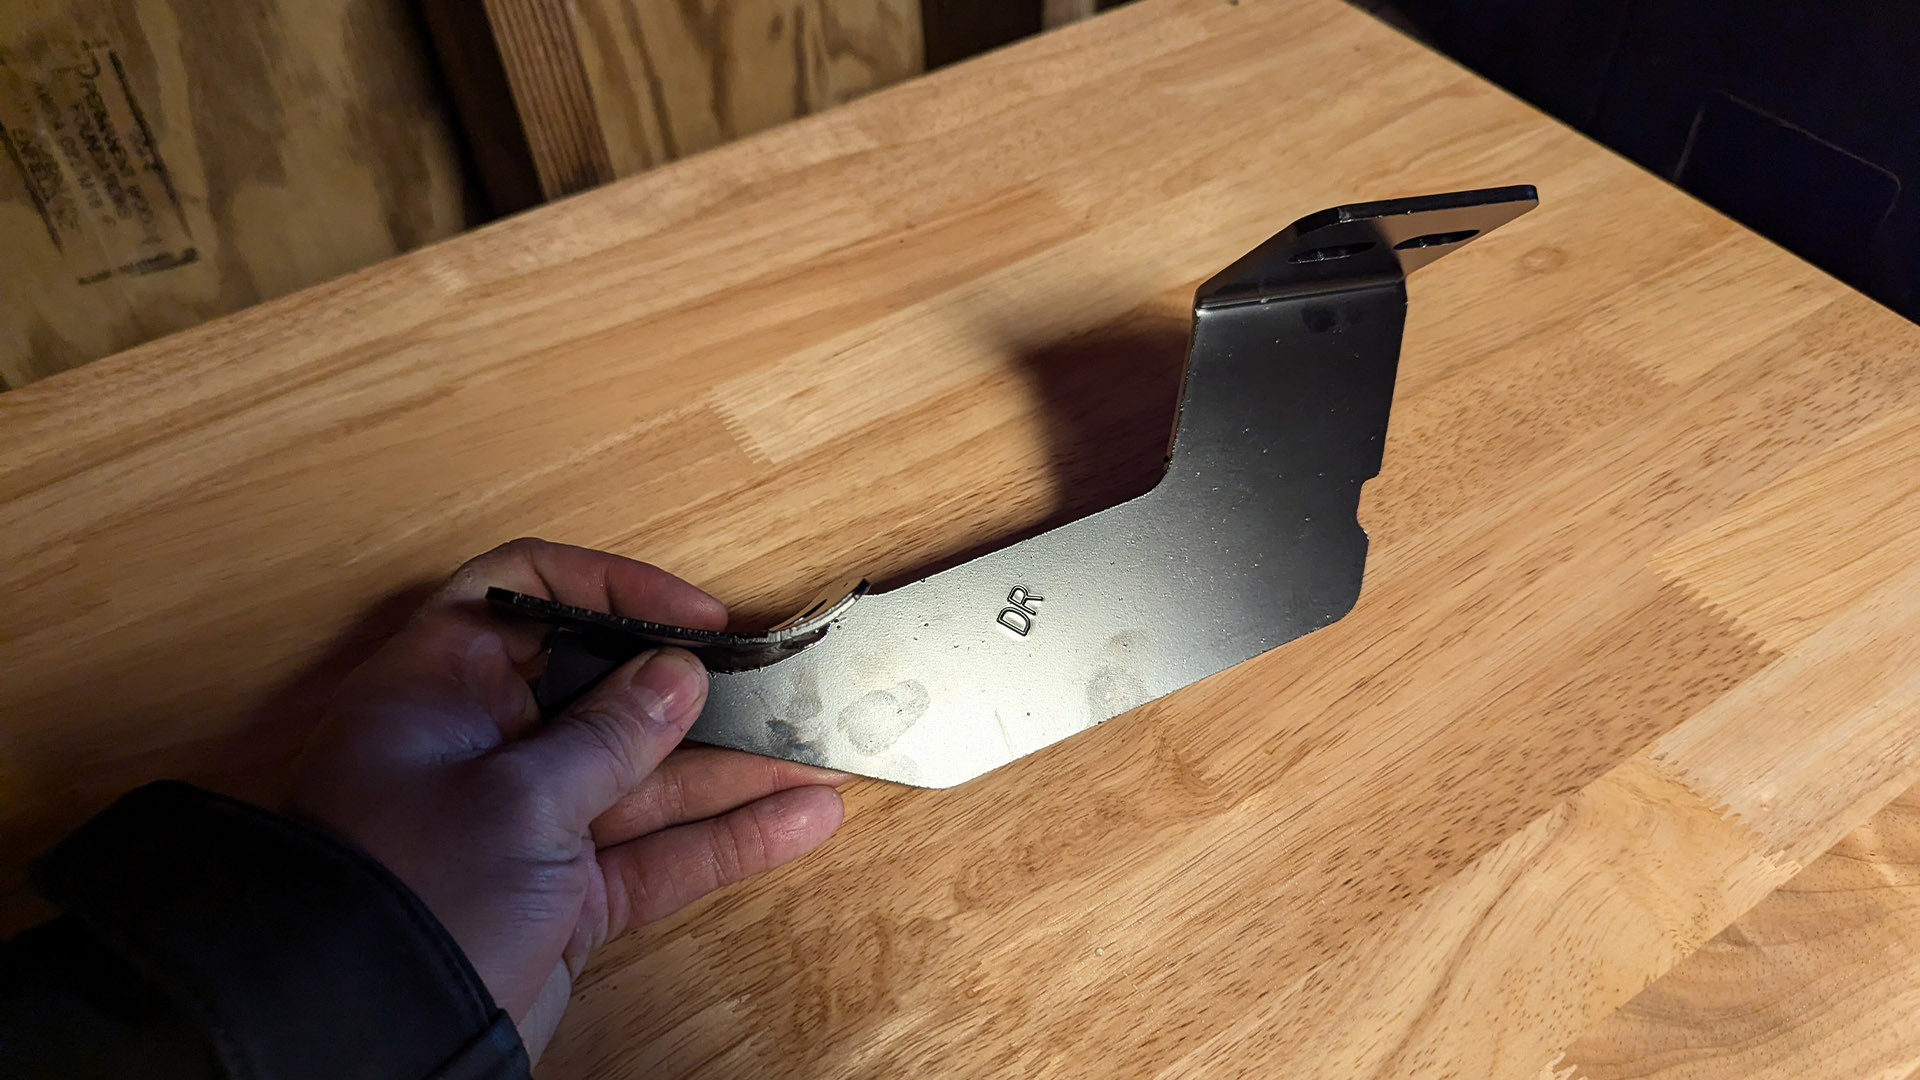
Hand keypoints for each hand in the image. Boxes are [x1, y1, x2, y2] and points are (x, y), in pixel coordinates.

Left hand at [286, 539, 847, 1059]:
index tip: (692, 617)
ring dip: (735, 772)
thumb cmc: (413, 893)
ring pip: (648, 778)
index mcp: (445, 688)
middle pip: (608, 690)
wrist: (370, 1039)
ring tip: (822, 760)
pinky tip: (800, 820)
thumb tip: (679, 673)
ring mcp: (532, 822)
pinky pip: (658, 851)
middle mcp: (488, 744)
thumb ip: (610, 734)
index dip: (611, 588)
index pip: (526, 592)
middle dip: (699, 691)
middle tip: (781, 685)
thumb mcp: (518, 798)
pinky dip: (726, 840)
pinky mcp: (568, 895)